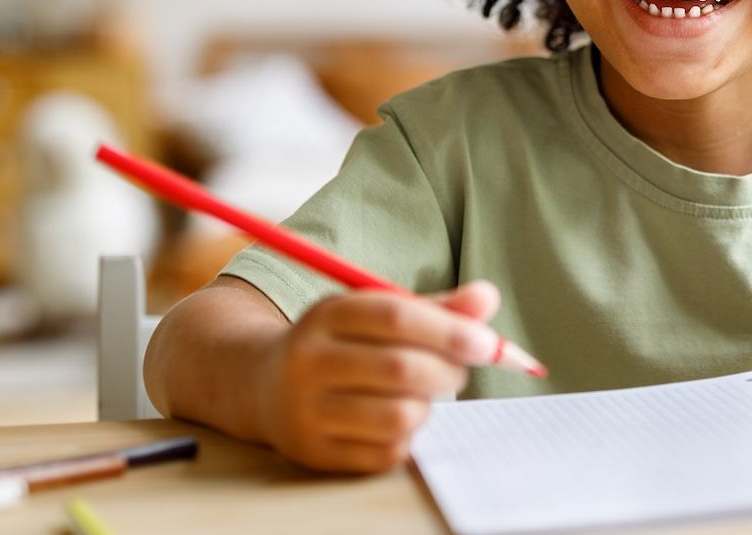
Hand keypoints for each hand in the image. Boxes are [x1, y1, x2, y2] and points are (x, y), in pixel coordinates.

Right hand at [257, 281, 501, 472]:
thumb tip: (488, 299)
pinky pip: (387, 452)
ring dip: (427, 407)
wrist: (264, 386)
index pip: (395, 316)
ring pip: (399, 416)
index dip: (449, 330)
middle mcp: (308, 361)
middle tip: (458, 373)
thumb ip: (436, 308)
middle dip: (447, 372)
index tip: (486, 343)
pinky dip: (408, 437)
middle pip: (400, 368)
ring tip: (420, 396)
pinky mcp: (314, 452)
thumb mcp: (377, 313)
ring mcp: (306, 410)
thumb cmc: (342, 344)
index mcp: (326, 315)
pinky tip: (396, 420)